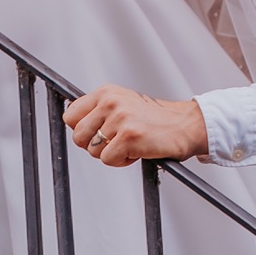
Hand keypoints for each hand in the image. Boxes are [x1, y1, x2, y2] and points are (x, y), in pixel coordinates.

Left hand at [64, 85, 207, 165]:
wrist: (185, 125)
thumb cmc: (154, 119)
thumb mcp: (123, 103)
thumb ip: (98, 110)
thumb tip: (73, 125)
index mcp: (106, 92)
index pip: (70, 115)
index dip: (81, 130)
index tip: (96, 134)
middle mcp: (110, 102)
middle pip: (78, 136)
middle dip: (94, 146)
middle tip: (115, 142)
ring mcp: (119, 119)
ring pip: (93, 151)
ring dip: (110, 154)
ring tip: (129, 145)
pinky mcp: (129, 137)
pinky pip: (108, 160)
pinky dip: (122, 162)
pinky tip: (137, 151)